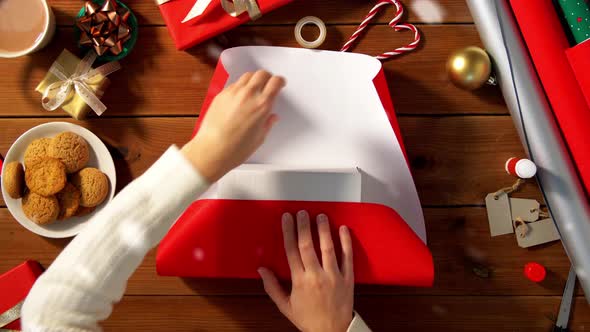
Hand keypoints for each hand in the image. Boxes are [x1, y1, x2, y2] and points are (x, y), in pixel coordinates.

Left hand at [182, 70, 284, 181]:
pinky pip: (234, 84)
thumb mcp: (259, 138)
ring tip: (255, 87)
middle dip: (268, 77)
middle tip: (269, 83)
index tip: (280, 83)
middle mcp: (248, 95)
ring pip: (248, 75)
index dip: (280, 81)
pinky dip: (241, 86)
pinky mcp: (221, 94)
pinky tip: (241, 95)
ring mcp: (233, 93)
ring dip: (254, 79)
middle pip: (262, 74)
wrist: (212, 149)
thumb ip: (267, 123)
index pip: (275, 82)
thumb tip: (271, 118)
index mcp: (262, 105)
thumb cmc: (234, 148)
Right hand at [258, 211, 354, 331]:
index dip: (288, 232)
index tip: (287, 218)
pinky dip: (346, 242)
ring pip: (328, 248)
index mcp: (300, 281)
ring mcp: (334, 276)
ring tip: (320, 216)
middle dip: (304, 226)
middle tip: (302, 212)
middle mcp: (316, 276)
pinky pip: (347, 257)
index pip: (291, 251)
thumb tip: (261, 269)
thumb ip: (272, 286)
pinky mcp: (348, 278)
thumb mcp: (285, 306)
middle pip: (308, 246)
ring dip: (323, 230)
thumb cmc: (308, 319)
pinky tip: (343, 229)